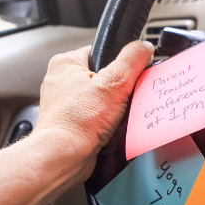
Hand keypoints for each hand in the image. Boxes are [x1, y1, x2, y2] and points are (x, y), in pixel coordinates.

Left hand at [34, 41, 153, 181]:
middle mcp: (60, 81)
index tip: (129, 74)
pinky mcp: (70, 123)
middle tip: (122, 98)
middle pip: (103, 77)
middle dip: (117, 89)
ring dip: (113, 108)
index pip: (101, 52)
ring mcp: (64, 104)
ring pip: (100, 99)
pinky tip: (109, 128)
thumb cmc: (77, 122)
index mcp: (65, 63)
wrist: (64, 157)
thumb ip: (132, 59)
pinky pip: (95, 117)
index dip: (119, 63)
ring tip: (115, 115)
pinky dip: (105, 122)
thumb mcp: (114, 82)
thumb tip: (144, 47)